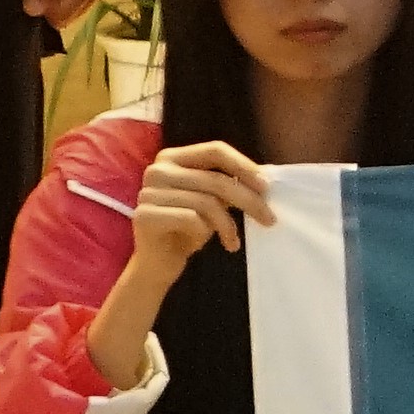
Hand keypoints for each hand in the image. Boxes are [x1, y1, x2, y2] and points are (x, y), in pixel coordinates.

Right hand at [132, 137, 276, 268]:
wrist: (155, 263)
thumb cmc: (186, 229)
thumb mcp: (209, 201)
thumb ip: (227, 186)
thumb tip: (262, 182)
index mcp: (173, 157)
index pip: (215, 151)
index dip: (244, 166)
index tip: (266, 187)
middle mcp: (158, 170)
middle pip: (215, 179)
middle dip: (248, 201)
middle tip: (269, 219)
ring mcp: (148, 192)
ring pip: (206, 202)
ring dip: (228, 225)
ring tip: (233, 241)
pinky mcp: (144, 216)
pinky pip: (190, 219)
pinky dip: (206, 232)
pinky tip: (216, 244)